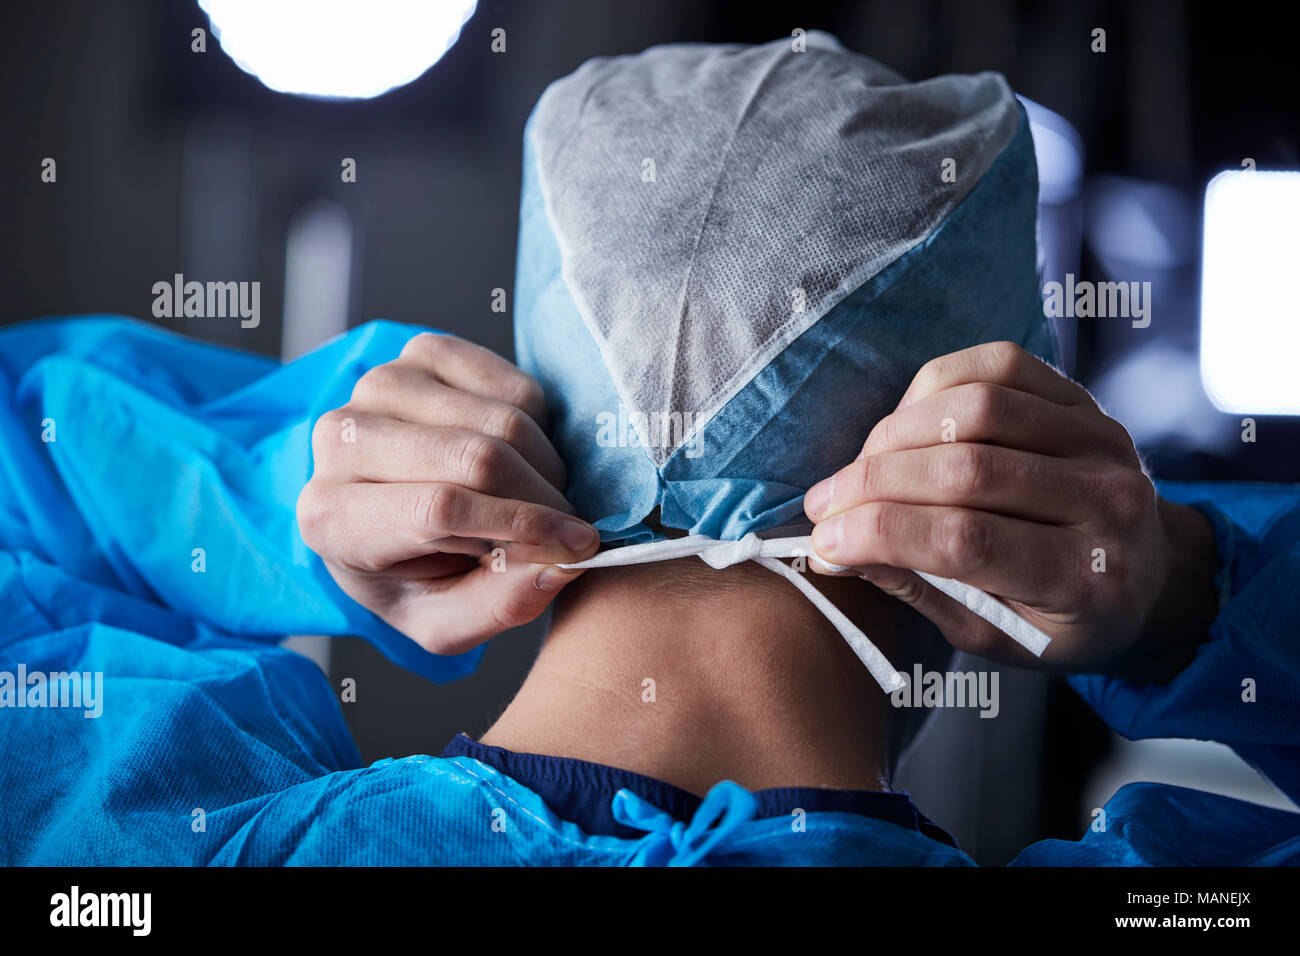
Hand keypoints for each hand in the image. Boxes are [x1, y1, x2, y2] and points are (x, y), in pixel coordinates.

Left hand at [297, 332, 598, 655]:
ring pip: (502, 418)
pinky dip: (538, 424)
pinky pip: (512, 384)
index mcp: (330, 517)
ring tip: (538, 498)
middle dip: (544, 497)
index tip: (578, 545)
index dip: (521, 525)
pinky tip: (519, 455)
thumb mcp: (446, 622)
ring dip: (546, 465)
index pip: (439, 508)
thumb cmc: (414, 574)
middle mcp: (341, 438)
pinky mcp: (420, 353)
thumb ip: (501, 606)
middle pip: (477, 458)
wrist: (387, 513)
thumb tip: (562, 565)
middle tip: (567, 527)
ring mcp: (379, 385)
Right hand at [804, 341, 1217, 679]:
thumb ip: (918, 588)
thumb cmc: (1059, 618)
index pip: (966, 541)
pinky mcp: (1085, 400)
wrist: (1148, 576)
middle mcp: (1107, 503)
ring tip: (861, 468)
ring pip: (978, 408)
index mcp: (1088, 580)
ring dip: (896, 435)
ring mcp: (1101, 440)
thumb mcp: (993, 634)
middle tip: (824, 503)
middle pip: (967, 470)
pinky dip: (934, 389)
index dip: (880, 533)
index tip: (824, 540)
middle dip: (874, 483)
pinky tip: (905, 426)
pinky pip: (998, 366)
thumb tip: (836, 547)